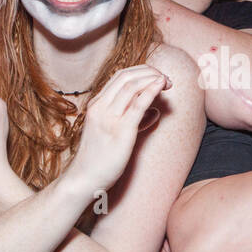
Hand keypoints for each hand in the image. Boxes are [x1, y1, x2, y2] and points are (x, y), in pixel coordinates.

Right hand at [62, 64, 170, 195]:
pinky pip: (137, 104)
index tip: (157, 77)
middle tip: (167, 78)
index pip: (119, 77)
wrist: (83, 179)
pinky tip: (161, 85)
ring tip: (168, 82)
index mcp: (97, 105)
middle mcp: (100, 107)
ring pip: (131, 86)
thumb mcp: (113, 132)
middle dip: (149, 72)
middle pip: (126, 77)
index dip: (141, 72)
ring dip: (153, 79)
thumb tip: (155, 111)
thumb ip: (133, 120)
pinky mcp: (120, 130)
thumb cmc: (99, 159)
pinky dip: (151, 90)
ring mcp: (109, 118)